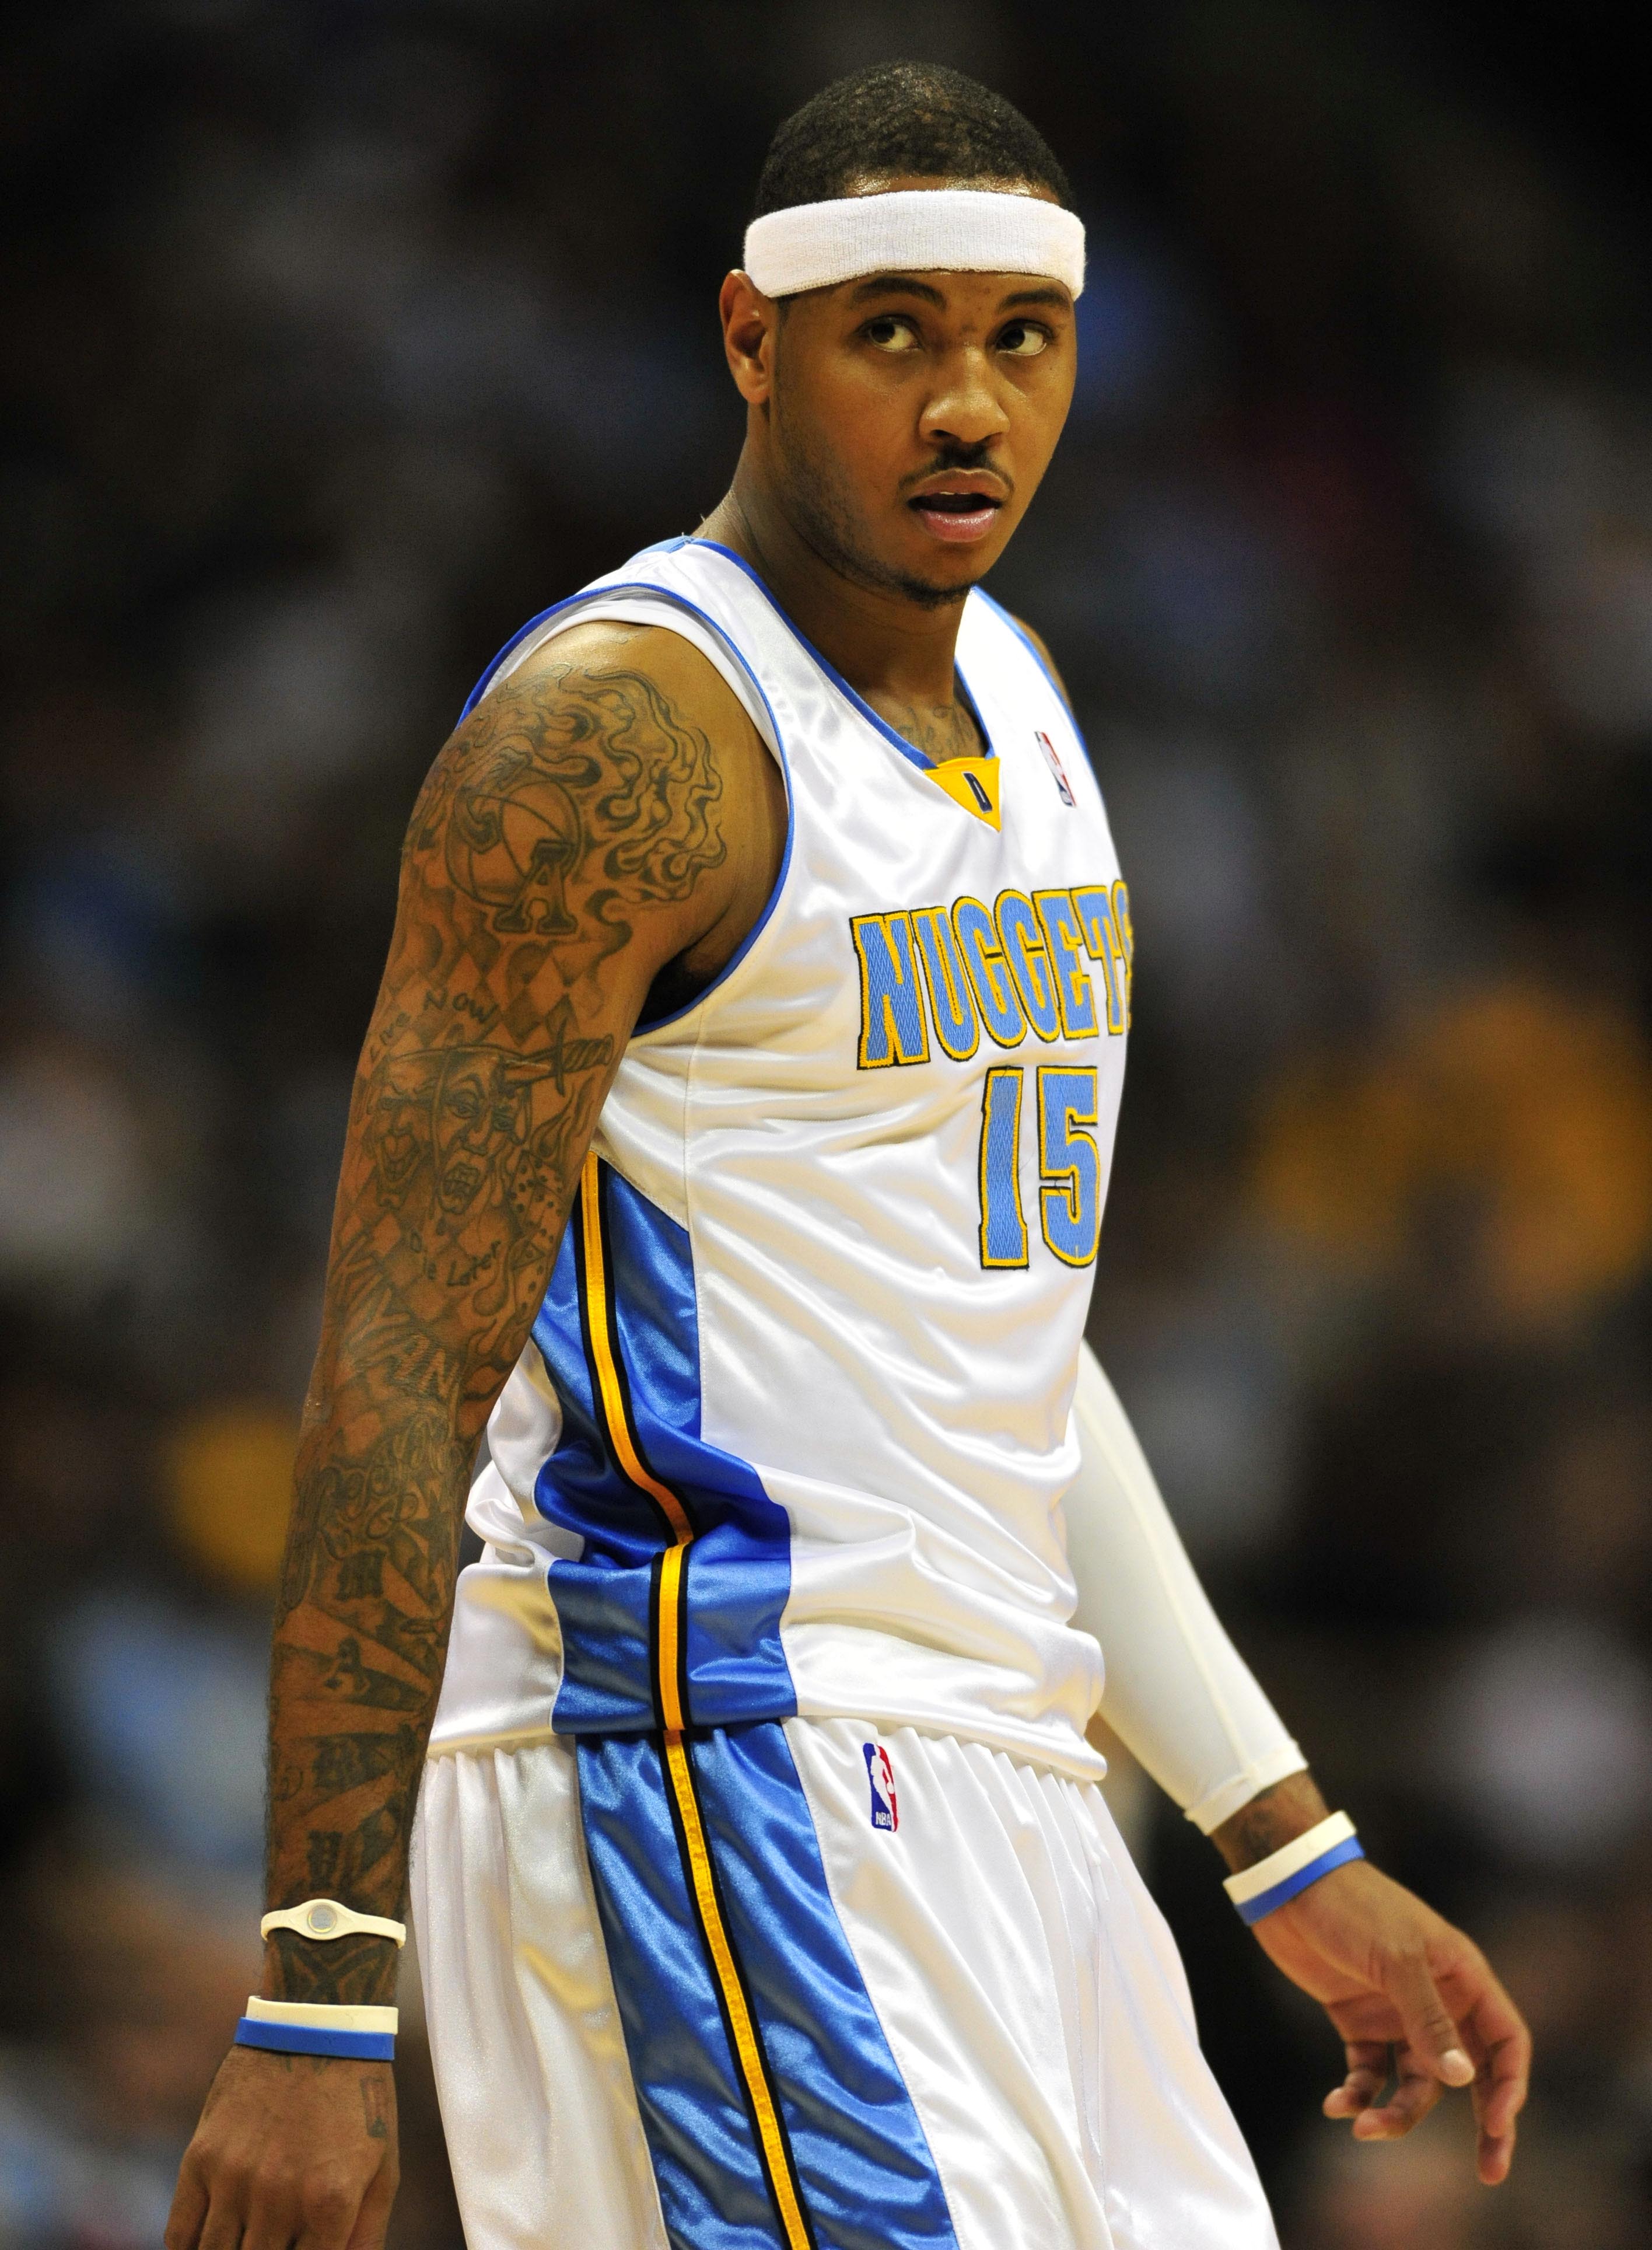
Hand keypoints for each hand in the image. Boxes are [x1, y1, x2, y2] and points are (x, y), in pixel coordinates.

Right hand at [165, 2045, 397, 2249]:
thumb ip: (365, 2238)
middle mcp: (277, 2197)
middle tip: (271, 2242)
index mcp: (329, 2204)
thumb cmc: (358, 2099)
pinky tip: (210, 2242)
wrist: (318, 2024)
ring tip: (245, 2240)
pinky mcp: (201, 2156)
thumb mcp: (383, 2169)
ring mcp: (234, 2178)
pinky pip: (179, 2235)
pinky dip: (190, 2249)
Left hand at [1250, 1858, 1529, 2183]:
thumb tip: (1464, 2080)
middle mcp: (1437, 2001)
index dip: (1510, 2085)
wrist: (1289, 1884)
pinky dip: (1358, 2094)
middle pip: (1471, 2074)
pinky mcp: (1357, 2021)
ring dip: (1396, 2113)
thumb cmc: (1352, 1907)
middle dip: (1482, 2123)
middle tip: (1490, 2171)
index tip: (1498, 2126)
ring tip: (1363, 2127)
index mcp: (1462, 1977)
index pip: (1505, 2041)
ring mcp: (1397, 2014)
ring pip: (1417, 2083)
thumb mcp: (1396, 1959)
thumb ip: (1429, 2019)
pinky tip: (1336, 2104)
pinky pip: (1370, 2073)